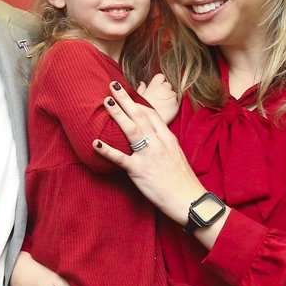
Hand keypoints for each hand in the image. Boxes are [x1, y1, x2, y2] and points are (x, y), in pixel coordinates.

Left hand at [94, 81, 207, 226]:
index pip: (152, 114)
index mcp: (167, 139)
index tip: (128, 93)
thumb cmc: (182, 181)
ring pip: (131, 130)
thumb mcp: (176, 155)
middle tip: (113, 85)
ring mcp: (148, 156)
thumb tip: (153, 139)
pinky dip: (107, 150)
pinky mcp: (139, 171)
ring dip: (117, 114)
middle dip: (125, 99)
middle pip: (140, 116)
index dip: (138, 102)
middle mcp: (158, 143)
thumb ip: (164, 144)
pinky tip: (95, 142)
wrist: (189, 200)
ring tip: (106, 102)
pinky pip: (120, 158)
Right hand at [137, 73, 178, 124]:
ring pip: (173, 93)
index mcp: (154, 85)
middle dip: (164, 90)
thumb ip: (141, 89)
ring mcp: (171, 97)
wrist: (148, 125)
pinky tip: (165, 111)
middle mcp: (164, 89)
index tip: (155, 88)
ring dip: (169, 97)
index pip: (160, 76)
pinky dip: (172, 105)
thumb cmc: (140, 112)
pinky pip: (176, 102)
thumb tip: (142, 83)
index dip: (158, 82)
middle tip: (158, 99)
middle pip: (167, 84)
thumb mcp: (137, 99)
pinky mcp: (176, 105)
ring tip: (161, 106)